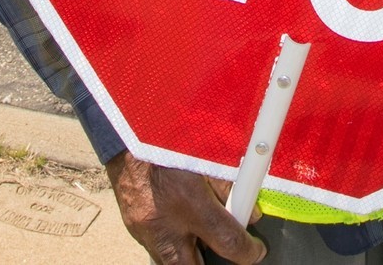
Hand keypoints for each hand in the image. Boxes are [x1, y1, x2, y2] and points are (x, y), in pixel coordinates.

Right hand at [106, 150, 266, 264]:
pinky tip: (177, 223)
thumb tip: (250, 210)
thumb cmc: (168, 136)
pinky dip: (170, 241)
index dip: (247, 252)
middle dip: (211, 263)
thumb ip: (229, 184)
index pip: (226, 241)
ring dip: (188, 256)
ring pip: (170, 262)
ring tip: (199, 237)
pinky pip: (155, 247)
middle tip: (225, 255)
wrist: (128, 131)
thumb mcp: (206, 153)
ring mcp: (145, 229)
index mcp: (188, 200)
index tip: (254, 251)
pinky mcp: (133, 227)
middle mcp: (165, 222)